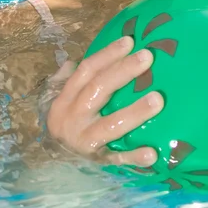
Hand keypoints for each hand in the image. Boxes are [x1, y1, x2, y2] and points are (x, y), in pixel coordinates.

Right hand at [44, 36, 163, 165]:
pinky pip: (117, 159)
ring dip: (135, 112)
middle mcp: (73, 118)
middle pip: (98, 90)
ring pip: (111, 124)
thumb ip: (65, 80)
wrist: (49, 166)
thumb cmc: (64, 124)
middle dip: (123, 72)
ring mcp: (85, 141)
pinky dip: (134, 157)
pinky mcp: (98, 162)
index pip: (87, 71)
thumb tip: (72, 61)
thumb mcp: (56, 101)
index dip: (107, 55)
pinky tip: (152, 153)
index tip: (130, 41)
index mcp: (66, 99)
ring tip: (159, 99)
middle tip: (148, 57)